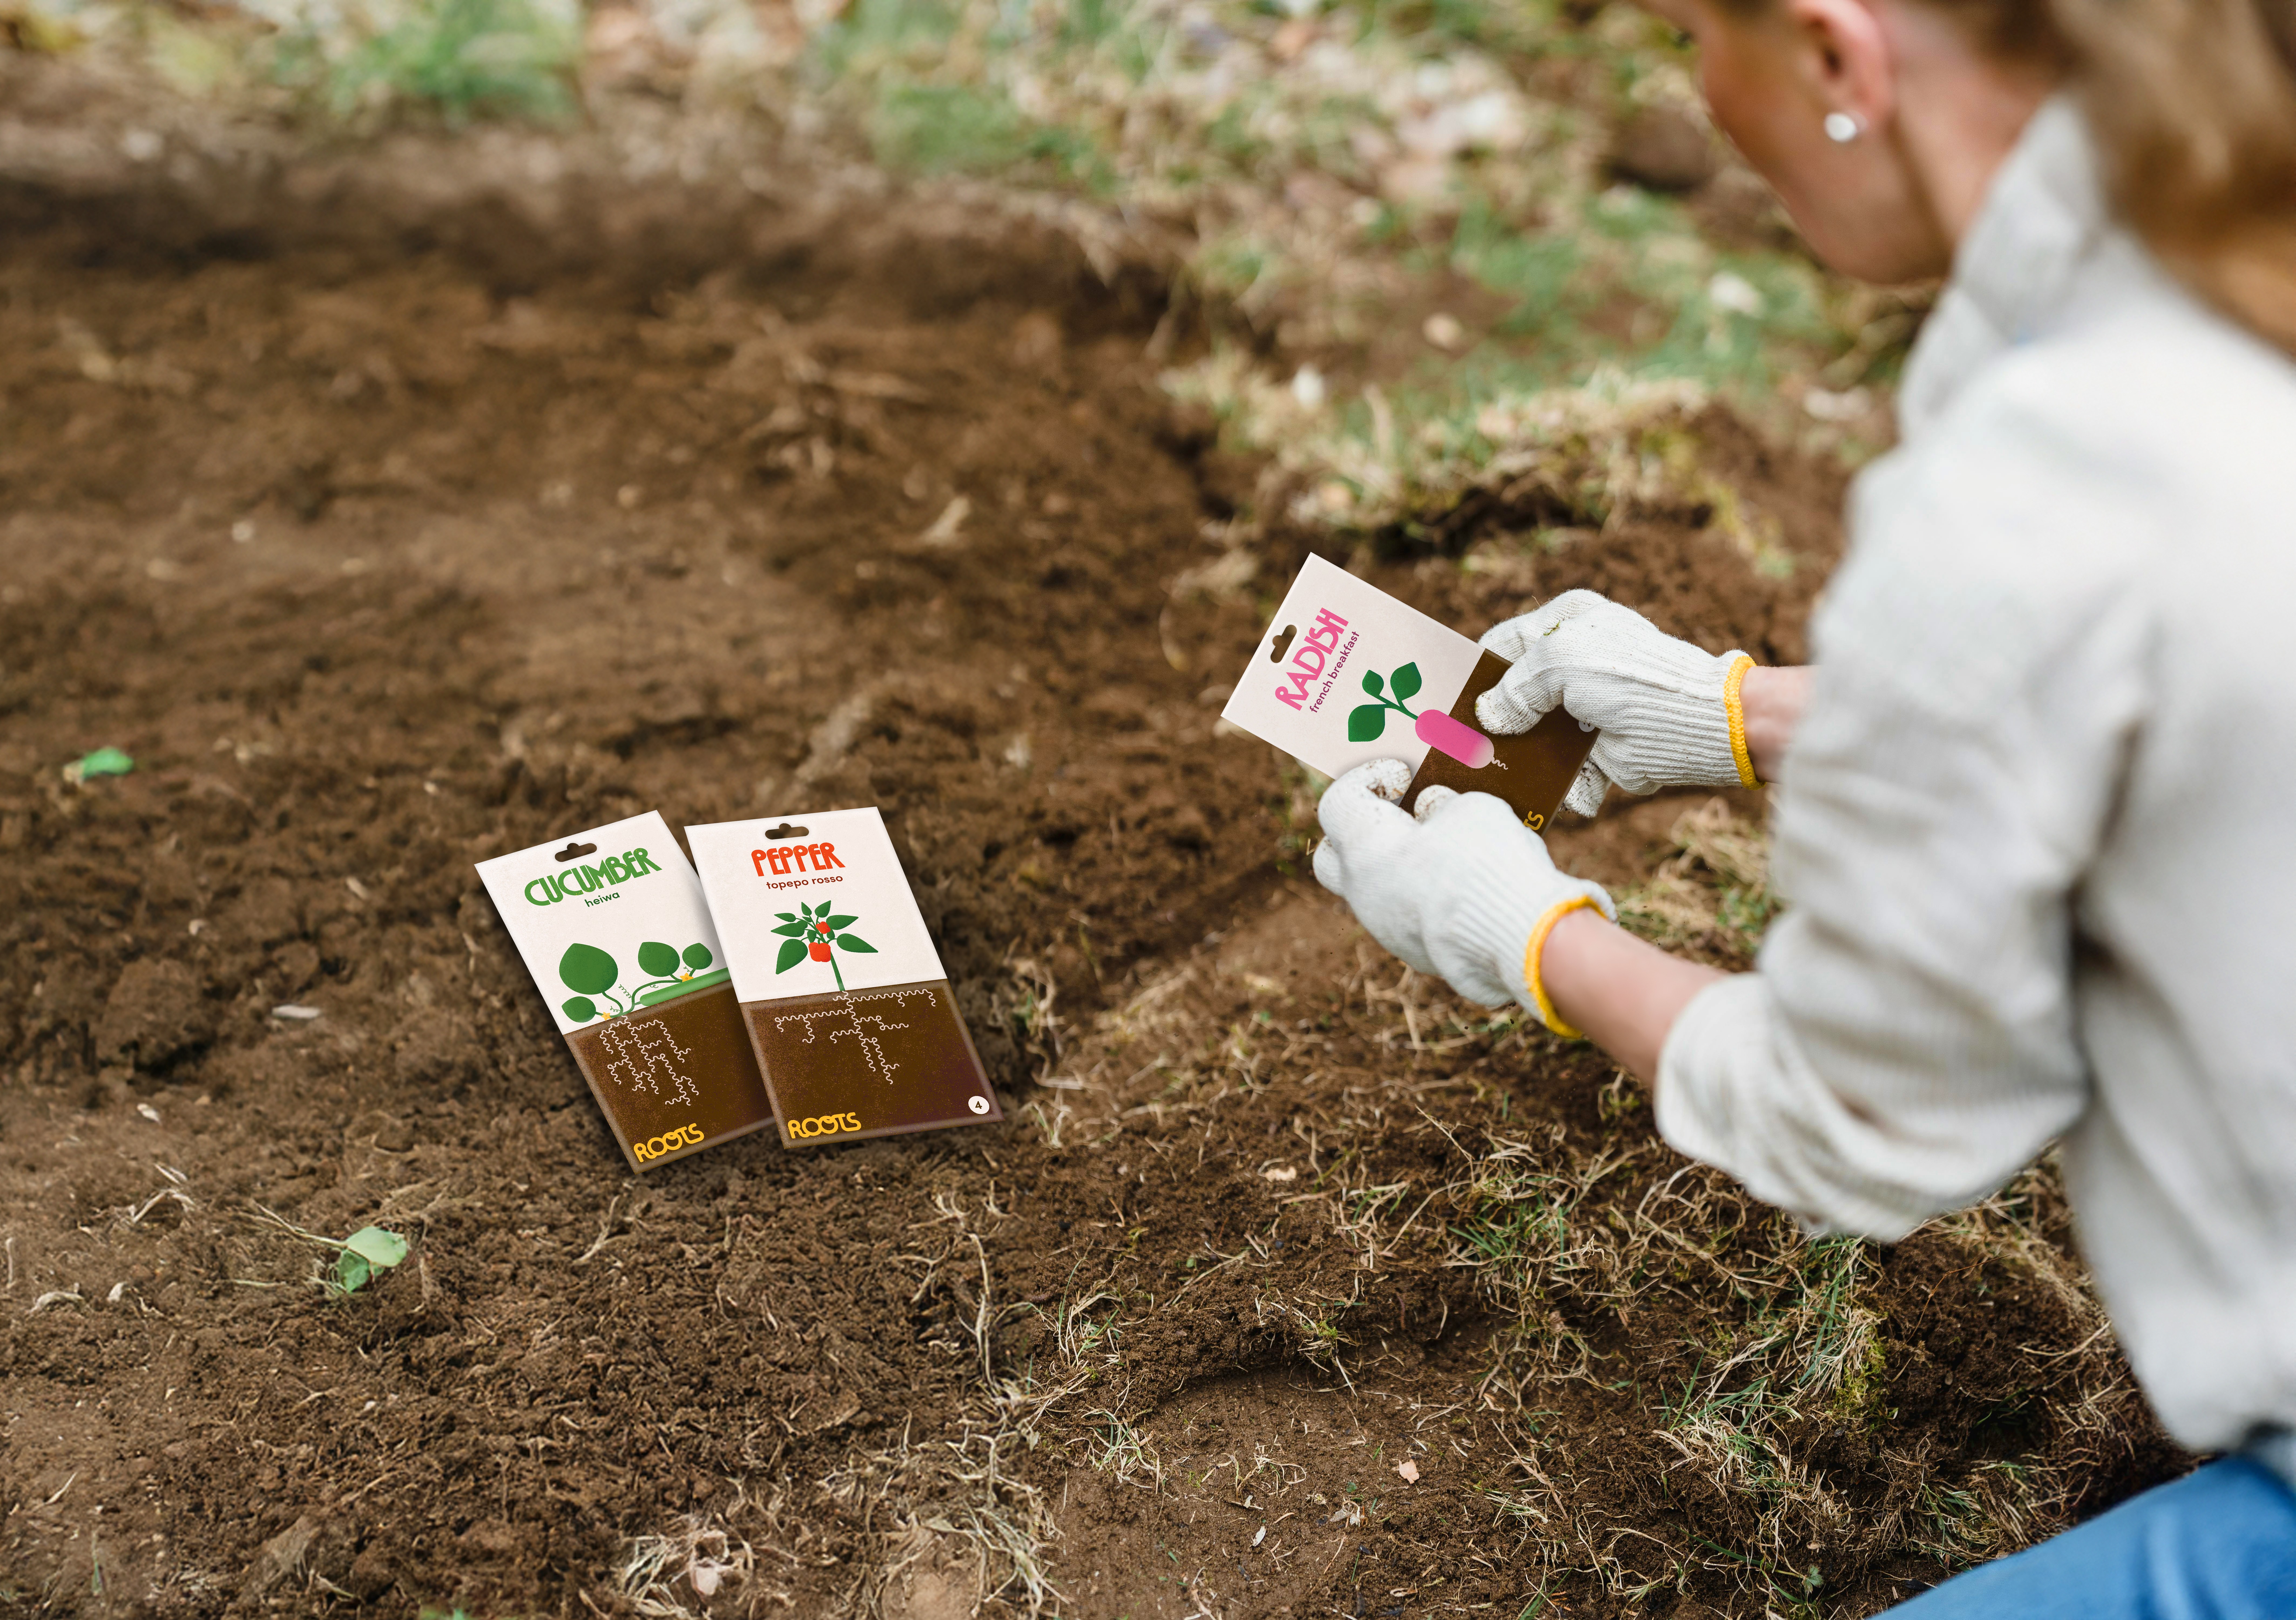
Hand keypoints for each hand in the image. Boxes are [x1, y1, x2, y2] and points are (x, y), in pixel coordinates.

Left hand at [1311, 761, 1612, 1017]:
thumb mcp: (1469, 809)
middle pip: (1335, 856)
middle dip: (1361, 831)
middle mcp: (1364, 893)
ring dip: (1401, 865)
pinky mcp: (1418, 954)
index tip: (1405, 775)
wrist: (1518, 937)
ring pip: (1375, 890)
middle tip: (1400, 815)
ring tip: (1448, 846)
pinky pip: (1410, 916)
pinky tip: (1465, 884)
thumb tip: (1432, 811)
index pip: (1337, 803)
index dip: (1368, 779)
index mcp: (1364, 849)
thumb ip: (1441, 806)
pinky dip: (1427, 896)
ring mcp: (1387, 929)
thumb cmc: (1487, 862)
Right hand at [1476, 589, 1755, 814]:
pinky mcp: (1597, 747)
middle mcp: (1573, 662)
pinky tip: (1558, 794)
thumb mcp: (1559, 662)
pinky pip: (1562, 769)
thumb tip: (1488, 718)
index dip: (1476, 673)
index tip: (1450, 703)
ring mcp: (1584, 707)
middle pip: (1513, 696)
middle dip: (1494, 726)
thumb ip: (1514, 686)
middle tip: (1463, 747)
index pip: (1502, 645)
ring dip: (1522, 763)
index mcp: (1564, 622)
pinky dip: (1560, 786)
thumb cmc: (1629, 677)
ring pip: (1533, 738)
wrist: (1695, 723)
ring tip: (1501, 781)